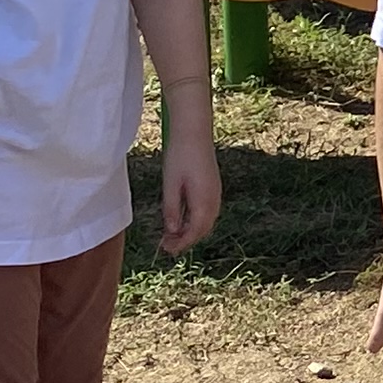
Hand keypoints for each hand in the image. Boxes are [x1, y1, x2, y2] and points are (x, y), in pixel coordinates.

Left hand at [155, 134, 220, 255]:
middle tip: (167, 246)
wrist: (193, 133)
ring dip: (190, 231)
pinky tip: (181, 219)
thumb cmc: (180, 156)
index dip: (181, 243)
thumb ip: (172, 210)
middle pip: (203, 229)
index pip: (195, 231)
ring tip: (172, 235)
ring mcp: (215, 192)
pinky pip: (206, 211)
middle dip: (186, 240)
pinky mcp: (212, 186)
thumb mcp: (171, 185)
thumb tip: (172, 231)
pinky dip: (194, 220)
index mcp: (204, 200)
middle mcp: (214, 199)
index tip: (166, 250)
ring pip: (206, 221)